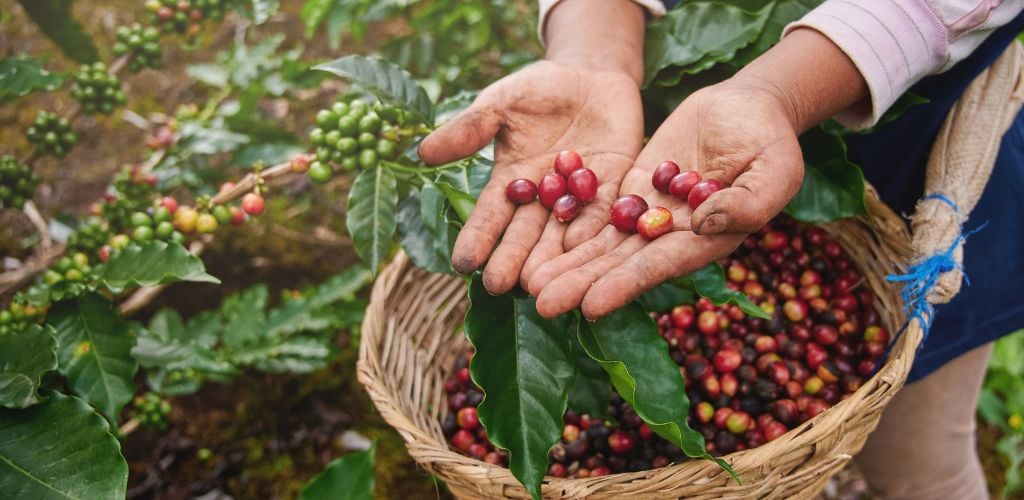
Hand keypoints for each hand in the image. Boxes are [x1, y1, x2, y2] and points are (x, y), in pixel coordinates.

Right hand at [418, 60, 642, 293]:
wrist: (590, 74)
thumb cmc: (537, 88)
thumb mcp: (500, 103)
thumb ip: (469, 129)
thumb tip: (422, 152)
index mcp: (511, 182)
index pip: (490, 216)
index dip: (477, 238)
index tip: (462, 262)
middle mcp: (542, 199)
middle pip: (526, 234)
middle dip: (513, 259)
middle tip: (500, 286)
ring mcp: (578, 197)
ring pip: (563, 233)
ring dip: (553, 259)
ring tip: (541, 284)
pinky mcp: (614, 187)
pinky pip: (604, 212)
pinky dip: (594, 230)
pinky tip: (584, 250)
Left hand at [528, 80, 803, 318]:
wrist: (748, 108)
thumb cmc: (772, 141)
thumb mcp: (774, 170)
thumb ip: (747, 202)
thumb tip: (701, 224)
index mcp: (706, 241)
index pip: (658, 267)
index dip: (624, 285)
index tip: (590, 305)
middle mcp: (671, 237)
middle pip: (619, 263)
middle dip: (581, 283)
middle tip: (540, 303)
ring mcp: (648, 214)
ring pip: (601, 243)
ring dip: (567, 263)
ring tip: (528, 283)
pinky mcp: (632, 190)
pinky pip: (597, 210)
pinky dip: (570, 226)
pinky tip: (537, 241)